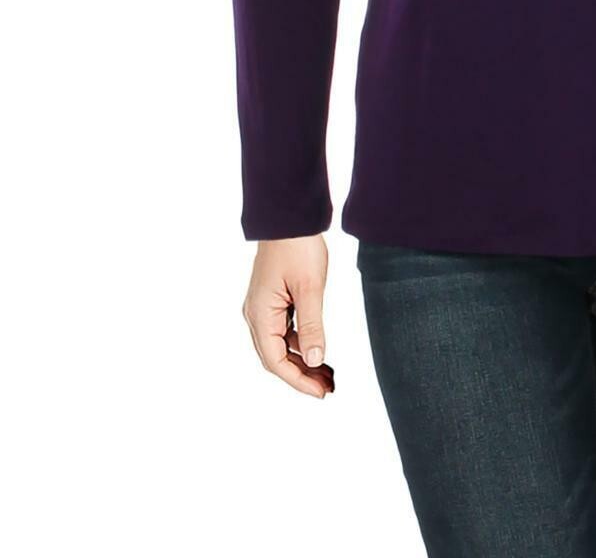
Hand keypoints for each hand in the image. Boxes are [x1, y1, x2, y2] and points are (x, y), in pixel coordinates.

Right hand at [243, 235, 335, 397]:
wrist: (290, 217)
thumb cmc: (298, 247)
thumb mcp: (310, 288)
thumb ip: (313, 326)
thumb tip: (316, 360)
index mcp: (260, 314)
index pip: (275, 361)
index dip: (298, 380)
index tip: (320, 393)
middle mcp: (256, 314)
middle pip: (275, 357)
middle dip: (301, 375)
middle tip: (327, 389)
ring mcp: (263, 307)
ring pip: (280, 345)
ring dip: (302, 361)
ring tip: (327, 375)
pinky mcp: (272, 300)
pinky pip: (284, 330)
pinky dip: (301, 343)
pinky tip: (318, 349)